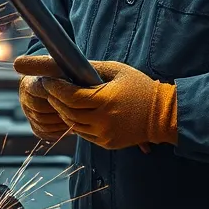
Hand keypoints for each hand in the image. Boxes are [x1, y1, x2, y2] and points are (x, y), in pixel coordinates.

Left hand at [13, 55, 176, 150]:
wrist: (161, 115)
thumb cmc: (140, 88)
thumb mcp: (118, 70)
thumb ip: (94, 68)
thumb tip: (70, 64)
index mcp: (105, 100)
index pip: (70, 96)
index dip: (55, 88)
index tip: (47, 80)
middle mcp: (103, 120)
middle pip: (68, 112)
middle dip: (55, 100)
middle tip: (48, 89)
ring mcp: (104, 135)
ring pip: (73, 126)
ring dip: (62, 113)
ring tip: (58, 101)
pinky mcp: (107, 144)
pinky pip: (83, 134)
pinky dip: (75, 124)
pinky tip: (73, 114)